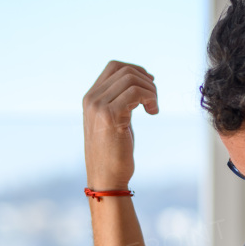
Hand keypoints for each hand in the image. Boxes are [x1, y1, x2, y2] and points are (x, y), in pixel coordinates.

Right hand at [82, 60, 159, 188]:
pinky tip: (153, 113)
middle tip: (154, 101)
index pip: (114, 67)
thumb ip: (120, 102)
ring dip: (150, 90)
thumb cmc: (113, 153)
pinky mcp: (110, 116)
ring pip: (131, 79)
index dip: (136, 70)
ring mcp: (98, 106)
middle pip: (125, 70)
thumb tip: (140, 84)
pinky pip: (136, 93)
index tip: (150, 85)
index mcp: (91, 98)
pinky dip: (150, 99)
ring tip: (153, 108)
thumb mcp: (114, 122)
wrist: (106, 178)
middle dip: (147, 81)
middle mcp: (92, 99)